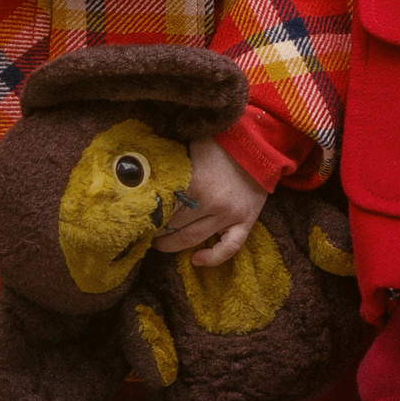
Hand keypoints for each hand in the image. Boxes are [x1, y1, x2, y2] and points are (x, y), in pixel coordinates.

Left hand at [154, 136, 268, 266]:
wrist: (259, 142)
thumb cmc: (221, 141)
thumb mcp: (191, 144)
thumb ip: (172, 162)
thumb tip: (146, 172)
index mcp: (195, 183)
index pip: (164, 208)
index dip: (149, 215)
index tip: (140, 217)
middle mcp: (212, 203)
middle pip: (176, 227)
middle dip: (158, 232)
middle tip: (146, 232)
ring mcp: (230, 215)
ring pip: (195, 240)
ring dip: (174, 245)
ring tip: (160, 243)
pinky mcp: (246, 221)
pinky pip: (229, 248)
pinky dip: (212, 258)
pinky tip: (196, 260)